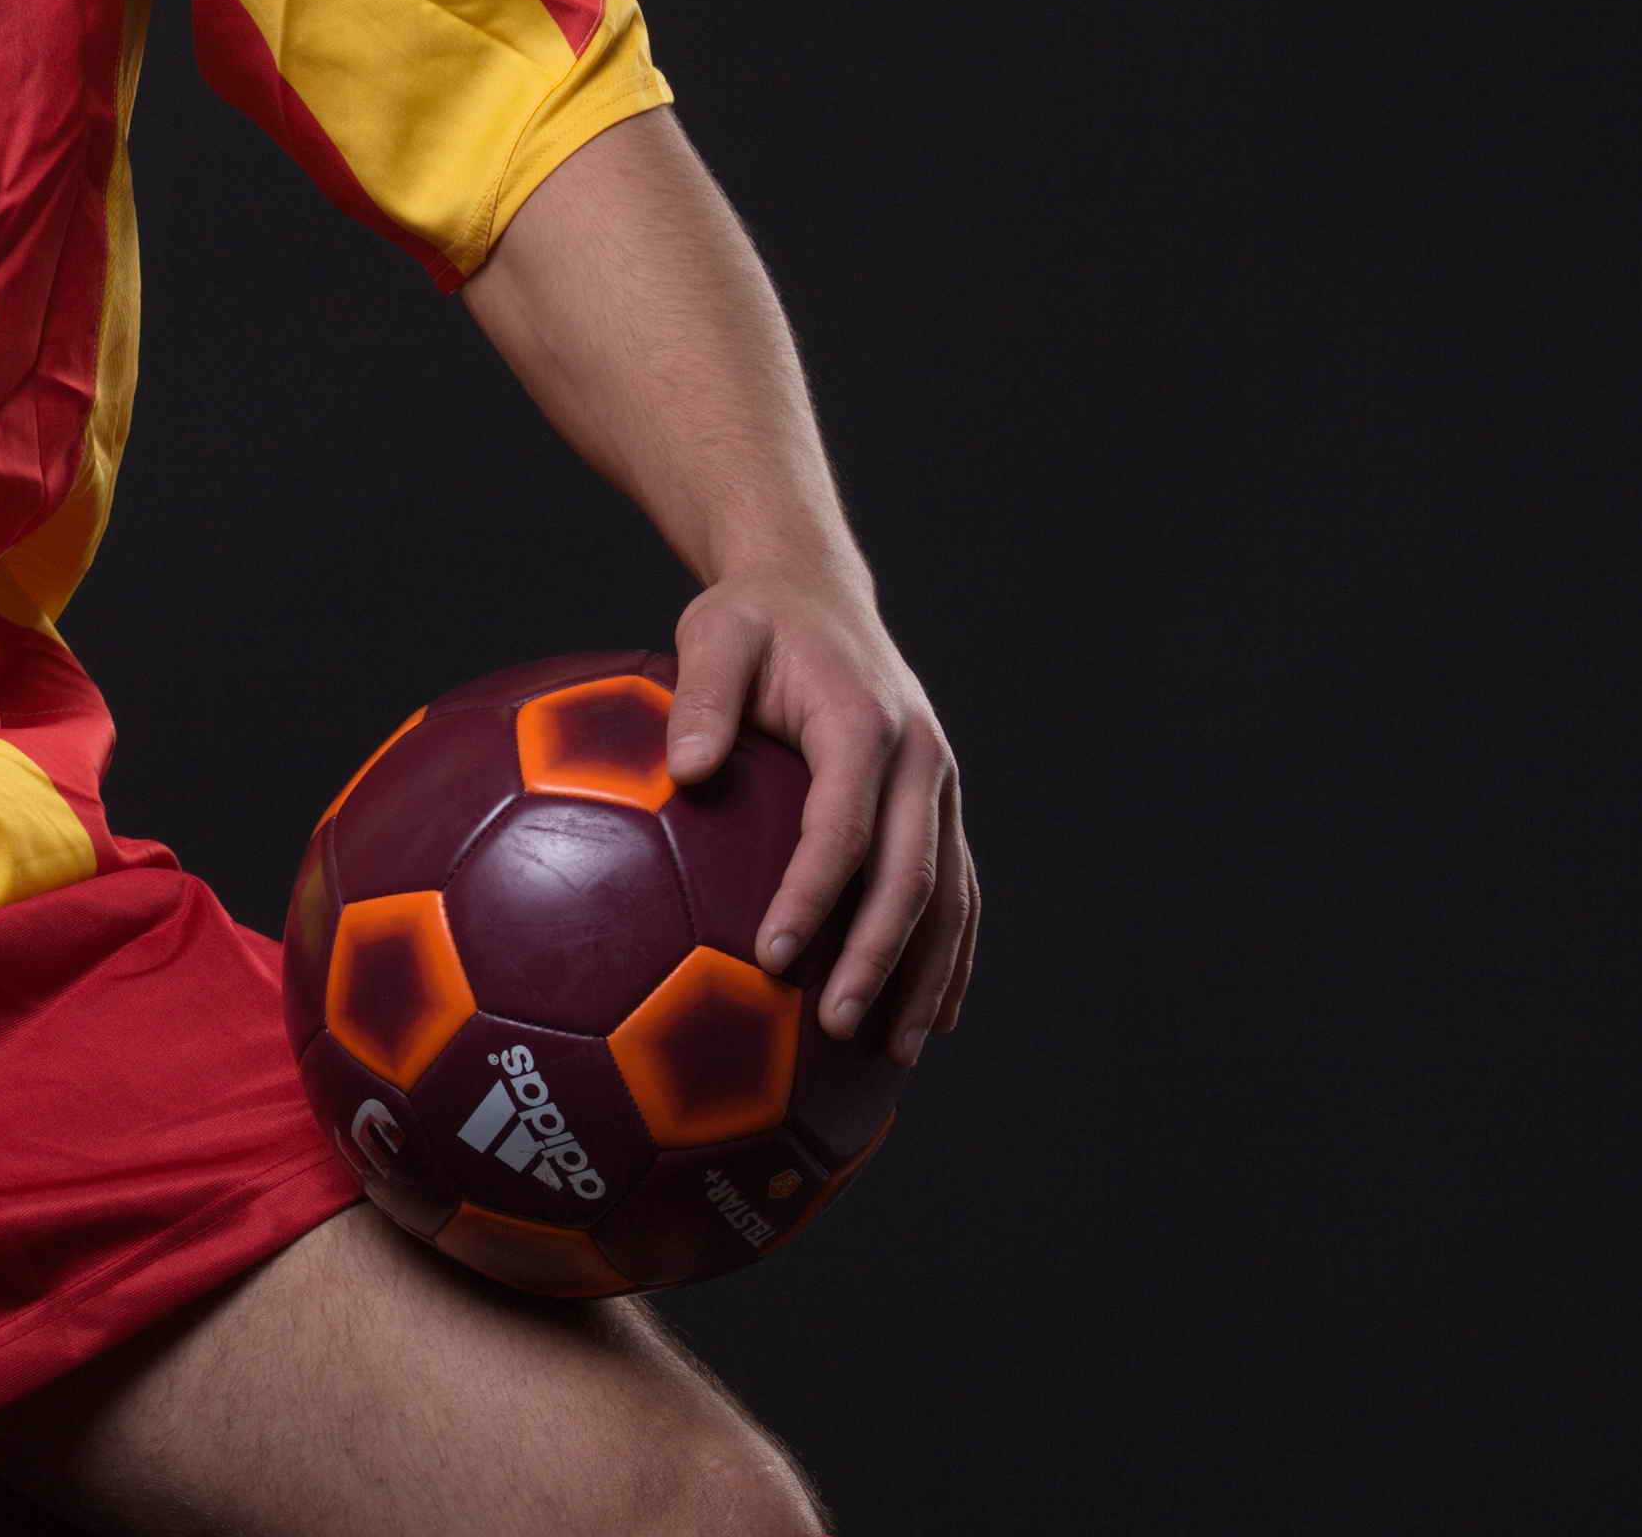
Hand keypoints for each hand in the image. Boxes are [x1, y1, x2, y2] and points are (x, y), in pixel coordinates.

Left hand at [668, 569, 975, 1058]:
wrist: (816, 590)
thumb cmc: (752, 617)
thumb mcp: (714, 631)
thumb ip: (703, 695)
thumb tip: (685, 770)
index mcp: (864, 724)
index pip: (843, 827)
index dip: (814, 895)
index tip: (774, 956)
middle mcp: (920, 761)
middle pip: (911, 877)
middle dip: (879, 958)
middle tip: (834, 1026)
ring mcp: (940, 786)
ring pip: (950, 897)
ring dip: (927, 976)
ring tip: (896, 1052)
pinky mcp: (939, 806)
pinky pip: (956, 890)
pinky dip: (950, 955)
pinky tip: (930, 1016)